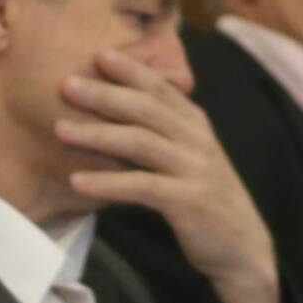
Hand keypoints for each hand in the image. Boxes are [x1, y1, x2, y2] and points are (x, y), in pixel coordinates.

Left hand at [59, 50, 283, 302]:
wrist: (242, 247)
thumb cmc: (204, 200)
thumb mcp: (188, 158)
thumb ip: (163, 133)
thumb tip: (117, 112)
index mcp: (195, 124)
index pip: (160, 88)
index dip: (130, 70)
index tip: (97, 54)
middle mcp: (196, 140)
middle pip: (145, 108)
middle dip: (104, 94)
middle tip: (66, 84)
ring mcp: (194, 169)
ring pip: (140, 142)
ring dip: (97, 134)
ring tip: (60, 129)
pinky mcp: (187, 201)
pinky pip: (141, 186)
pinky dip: (106, 182)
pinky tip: (77, 181)